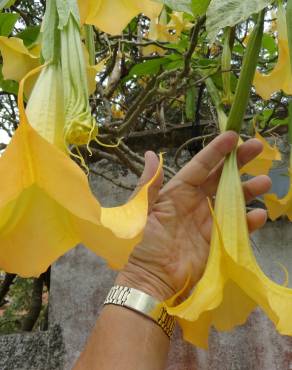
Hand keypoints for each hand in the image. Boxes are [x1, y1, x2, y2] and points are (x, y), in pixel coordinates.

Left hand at [116, 131, 270, 300]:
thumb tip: (153, 154)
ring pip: (232, 200)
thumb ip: (149, 183)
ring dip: (248, 190)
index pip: (199, 166)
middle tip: (257, 147)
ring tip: (264, 181)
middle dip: (237, 162)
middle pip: (219, 178)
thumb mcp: (140, 211)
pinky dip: (248, 221)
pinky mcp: (216, 242)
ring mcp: (207, 222)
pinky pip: (236, 227)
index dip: (215, 151)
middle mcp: (194, 203)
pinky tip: (259, 214)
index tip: (233, 136)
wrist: (148, 279)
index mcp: (176, 192)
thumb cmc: (140, 243)